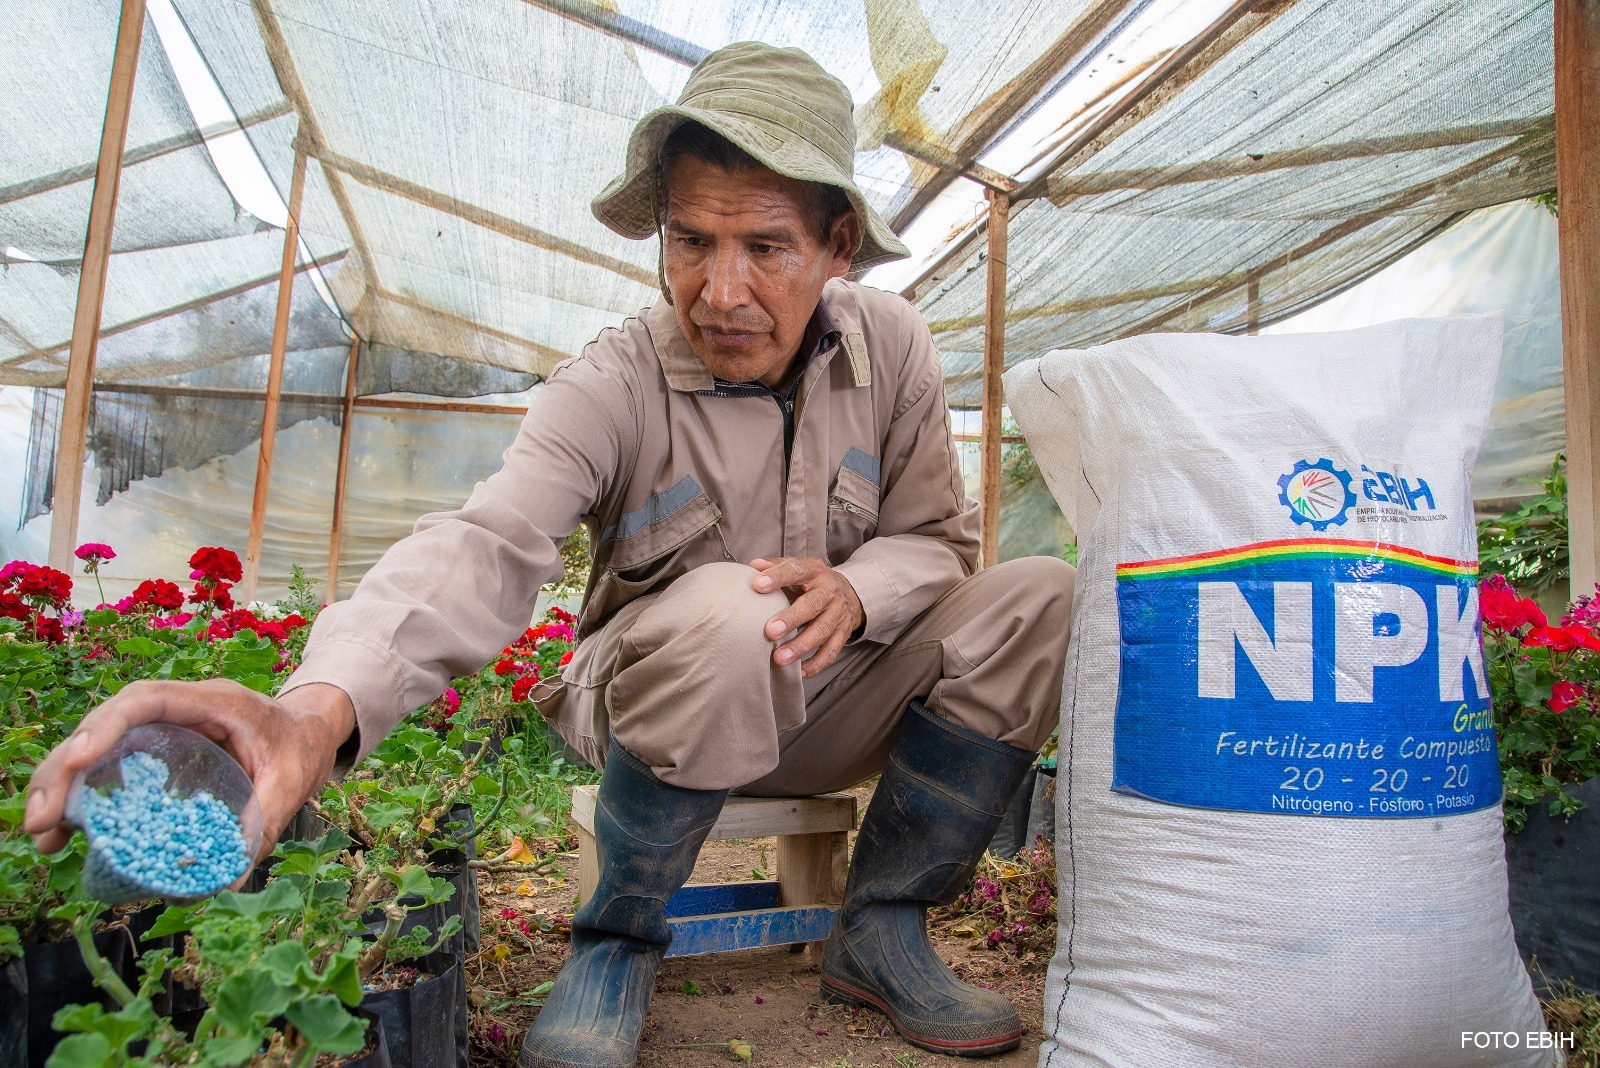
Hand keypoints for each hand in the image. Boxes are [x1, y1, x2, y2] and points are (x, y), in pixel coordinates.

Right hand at [24, 679, 355, 865]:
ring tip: (42, 834)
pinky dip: (83, 795)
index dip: (104, 726)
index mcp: (211, 701)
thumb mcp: (291, 783)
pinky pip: (110, 766)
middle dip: (65, 768)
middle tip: (40, 821)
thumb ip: (265, 823)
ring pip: (98, 746)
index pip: (145, 699)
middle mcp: (178, 709)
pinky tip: (63, 833)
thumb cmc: (300, 748)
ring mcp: (162, 728)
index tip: (75, 761)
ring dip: (62, 786)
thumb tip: (230, 882)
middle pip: (105, 724)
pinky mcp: (156, 751)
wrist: (309, 733)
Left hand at [750, 557, 863, 678]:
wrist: (850, 593)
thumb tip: (753, 566)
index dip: (777, 577)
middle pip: (812, 605)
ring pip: (822, 631)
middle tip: (770, 631)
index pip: (797, 570)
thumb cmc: (812, 582)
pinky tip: (799, 673)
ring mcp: (838, 614)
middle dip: (791, 619)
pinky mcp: (843, 634)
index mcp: (815, 571)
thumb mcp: (798, 569)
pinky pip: (831, 652)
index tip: (757, 585)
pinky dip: (816, 664)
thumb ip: (776, 566)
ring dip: (800, 646)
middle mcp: (829, 592)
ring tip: (779, 658)